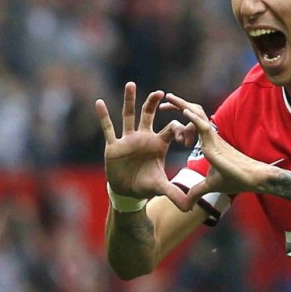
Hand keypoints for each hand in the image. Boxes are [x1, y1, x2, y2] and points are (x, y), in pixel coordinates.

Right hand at [96, 82, 188, 208]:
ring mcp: (128, 139)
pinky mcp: (114, 145)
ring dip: (130, 101)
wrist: (127, 192)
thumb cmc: (146, 185)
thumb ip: (175, 194)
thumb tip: (190, 207)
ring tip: (132, 84)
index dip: (179, 130)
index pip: (170, 128)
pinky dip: (104, 116)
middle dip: (154, 103)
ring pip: (129, 116)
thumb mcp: (161, 187)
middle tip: (161, 92)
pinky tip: (100, 102)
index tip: (184, 138)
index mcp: (158, 143)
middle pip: (149, 115)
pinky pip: (108, 129)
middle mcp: (144, 137)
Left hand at [163, 93, 270, 208]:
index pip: (193, 123)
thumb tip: (187, 203)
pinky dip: (193, 118)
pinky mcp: (216, 144)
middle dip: (178, 105)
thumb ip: (197, 190)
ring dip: (182, 105)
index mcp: (208, 142)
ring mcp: (213, 138)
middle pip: (194, 113)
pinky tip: (183, 111)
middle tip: (163, 103)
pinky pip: (204, 126)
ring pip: (197, 115)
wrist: (253, 179)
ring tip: (168, 97)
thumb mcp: (210, 185)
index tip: (167, 114)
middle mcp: (210, 136)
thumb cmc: (236, 178)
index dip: (180, 117)